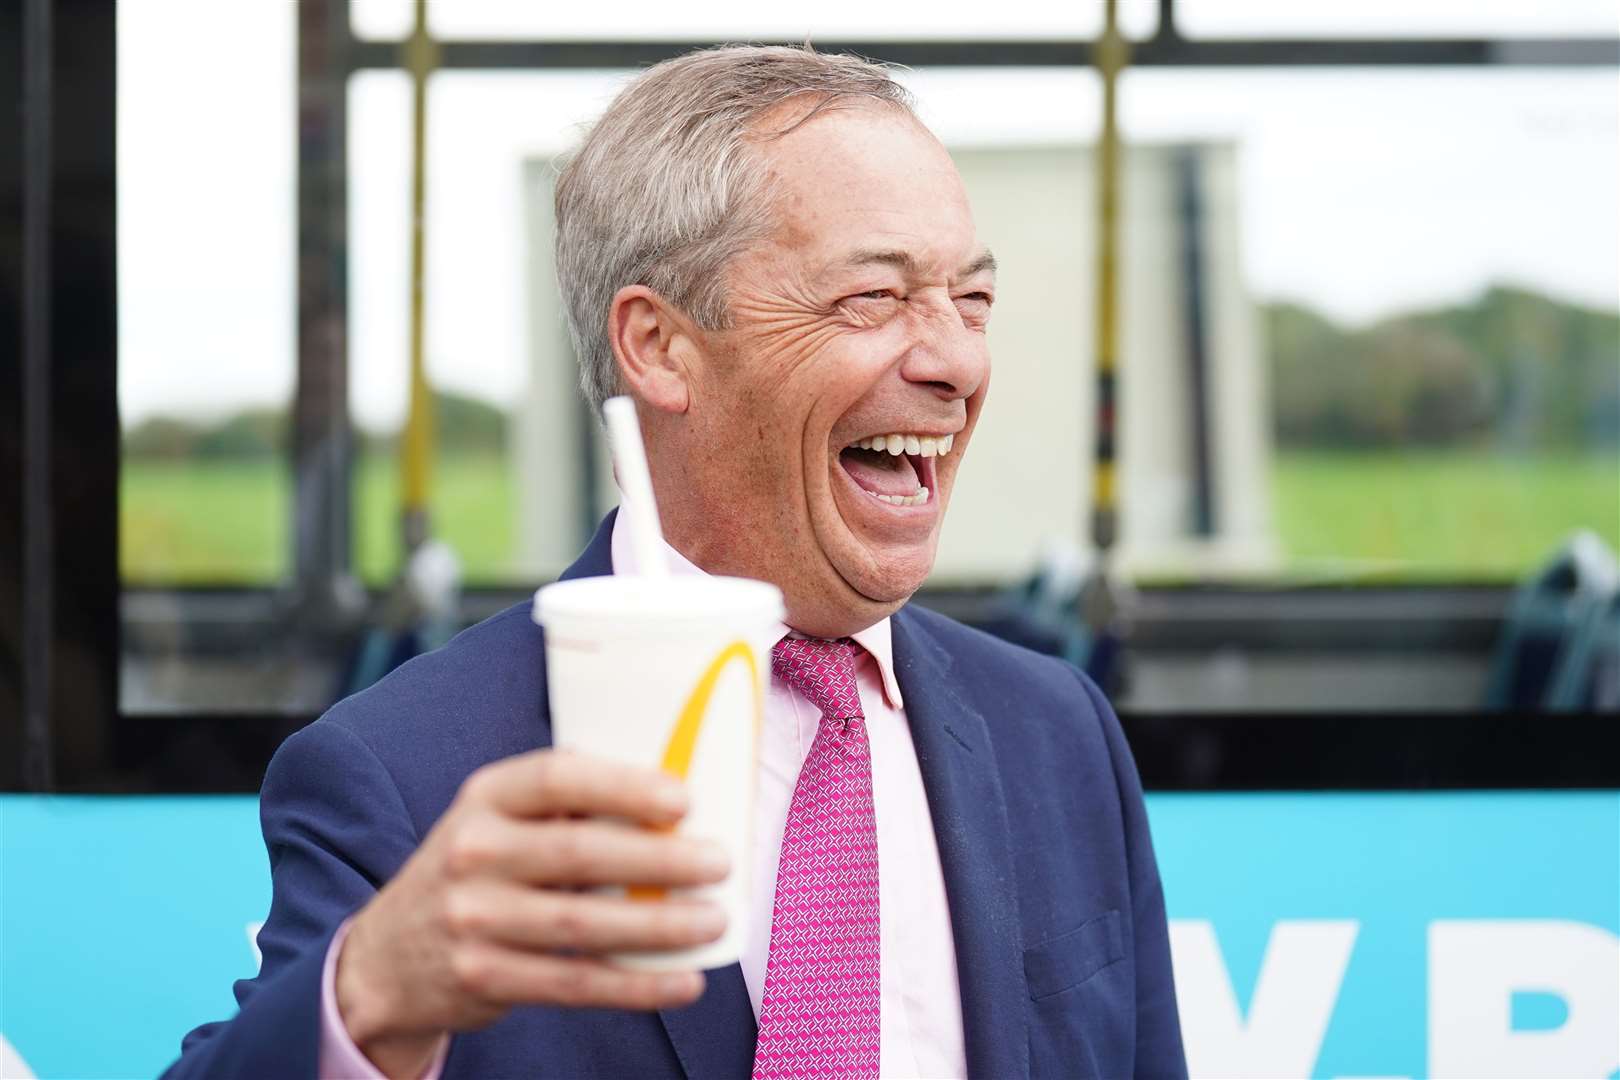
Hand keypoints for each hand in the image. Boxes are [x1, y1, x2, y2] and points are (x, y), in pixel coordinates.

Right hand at [334, 749, 729, 1077]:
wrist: (388, 955)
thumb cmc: (480, 868)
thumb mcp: (502, 818)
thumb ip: (569, 807)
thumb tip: (678, 804)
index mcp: (487, 796)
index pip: (556, 778)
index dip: (622, 786)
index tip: (682, 800)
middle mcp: (473, 852)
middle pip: (578, 854)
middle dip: (659, 861)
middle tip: (718, 863)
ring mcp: (473, 919)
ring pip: (582, 926)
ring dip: (659, 926)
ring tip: (715, 919)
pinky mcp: (484, 978)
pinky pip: (575, 984)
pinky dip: (637, 985)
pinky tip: (685, 980)